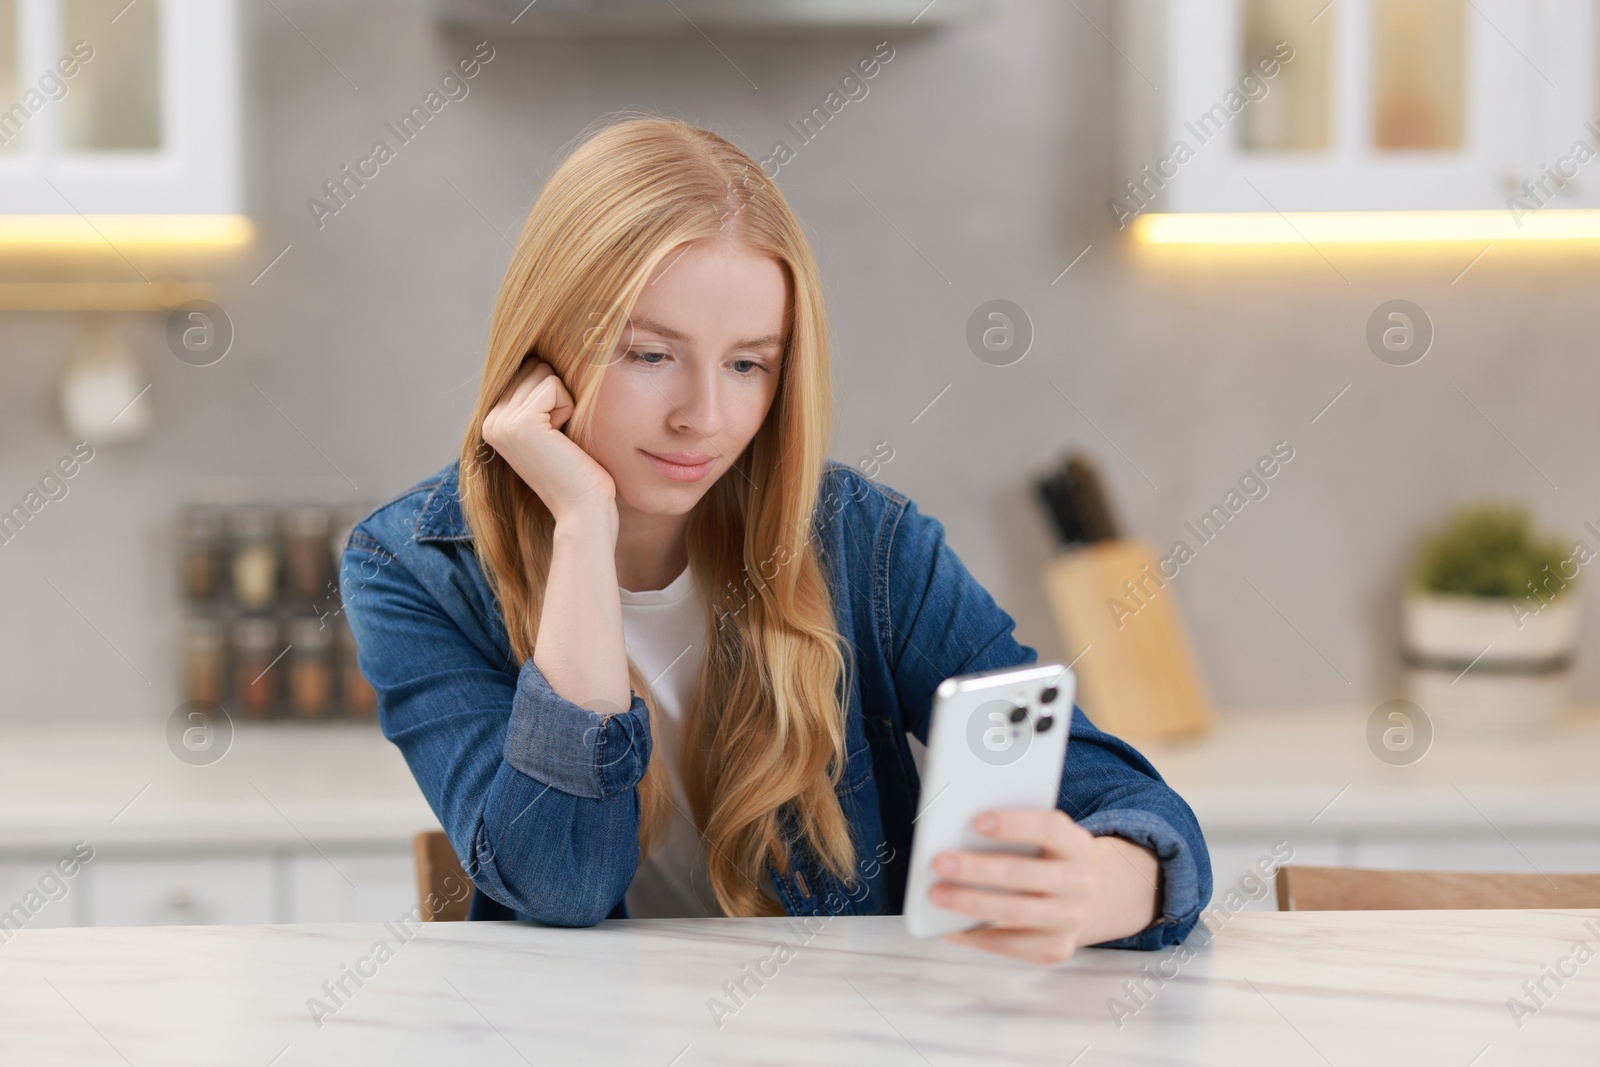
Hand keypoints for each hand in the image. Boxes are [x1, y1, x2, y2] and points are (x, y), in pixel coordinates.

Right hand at [481, 358, 615, 526]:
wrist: (582, 508)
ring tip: (561, 439)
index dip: (553, 395)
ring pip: (544, 373)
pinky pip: (554, 385)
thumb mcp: (549, 427)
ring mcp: (500, 422)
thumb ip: (535, 396)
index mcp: (492, 420)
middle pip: (534, 367)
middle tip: (560, 437)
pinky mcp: (520, 423)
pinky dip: (568, 407)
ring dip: (564, 402)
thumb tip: (541, 355)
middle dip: (558, 395)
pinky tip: (564, 439)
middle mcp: (489, 420)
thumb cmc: (577, 470)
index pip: (526, 370)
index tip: (555, 434)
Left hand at [928, 808, 1161, 964]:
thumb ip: (1011, 834)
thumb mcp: (1043, 839)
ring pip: (1015, 912)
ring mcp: (1070, 919)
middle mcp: (1079, 883)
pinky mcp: (1055, 948)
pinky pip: (1011, 945)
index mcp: (1076, 845)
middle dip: (977, 869)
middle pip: (1023, 873)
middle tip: (939, 862)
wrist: (1087, 898)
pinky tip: (948, 927)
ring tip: (936, 894)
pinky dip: (975, 936)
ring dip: (971, 904)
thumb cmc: (1046, 858)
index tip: (976, 821)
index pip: (1049, 829)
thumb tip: (957, 838)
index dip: (1013, 824)